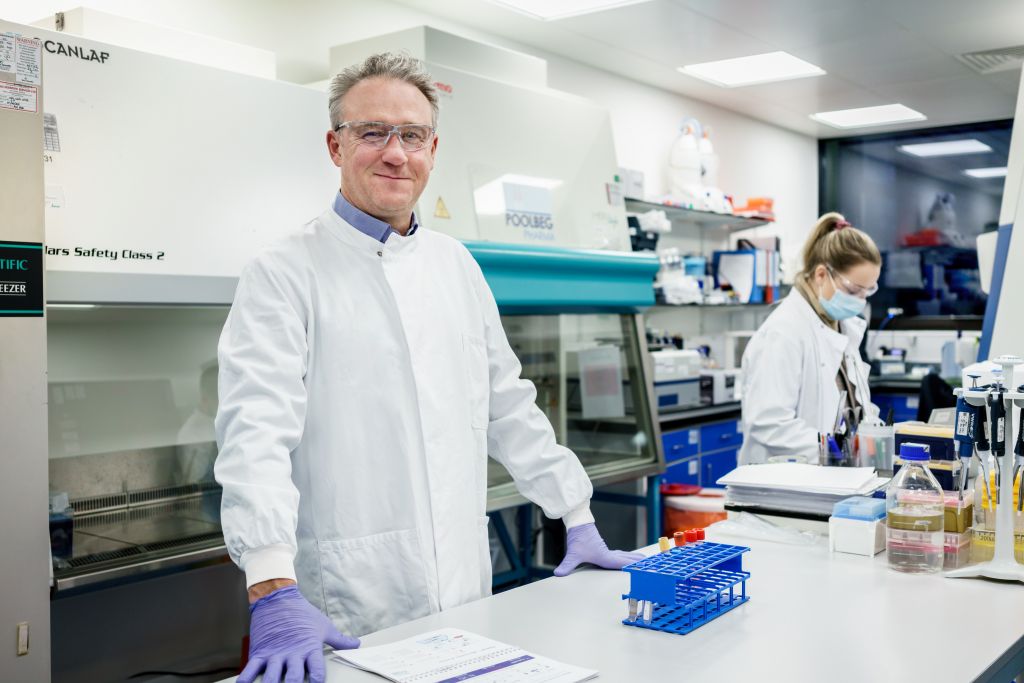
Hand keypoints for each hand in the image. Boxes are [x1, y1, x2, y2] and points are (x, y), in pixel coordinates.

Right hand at [239, 585, 359, 682]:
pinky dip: (245, 679)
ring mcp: (274, 654)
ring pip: (271, 677)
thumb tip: (356, 644)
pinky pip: (250, 668)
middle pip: (294, 678)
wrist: (277, 598)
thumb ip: (339, 640)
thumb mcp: (323, 626)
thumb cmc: (302, 613)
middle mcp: (292, 654)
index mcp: (309, 648)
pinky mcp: (259, 652)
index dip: (317, 681)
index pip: (317, 670)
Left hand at [553, 522, 643, 576]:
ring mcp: (608, 551)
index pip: (622, 564)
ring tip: (645, 562)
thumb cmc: (578, 537)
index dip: (633, 568)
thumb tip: (558, 574)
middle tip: (652, 567)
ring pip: (625, 556)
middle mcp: (609, 554)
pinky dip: (628, 557)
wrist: (579, 522)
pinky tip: (628, 558)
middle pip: (627, 559)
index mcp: (605, 557)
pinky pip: (620, 554)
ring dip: (635, 559)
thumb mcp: (572, 554)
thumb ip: (566, 565)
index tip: (644, 570)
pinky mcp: (605, 549)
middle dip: (639, 564)